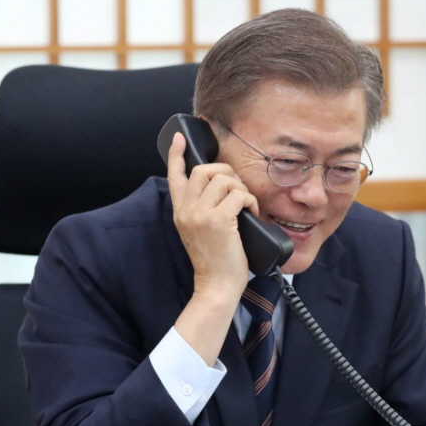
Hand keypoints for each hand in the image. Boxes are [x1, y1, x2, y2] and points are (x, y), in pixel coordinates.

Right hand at [166, 132, 257, 300]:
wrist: (216, 286)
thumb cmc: (216, 262)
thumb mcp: (200, 233)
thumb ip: (203, 211)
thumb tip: (221, 190)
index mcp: (181, 212)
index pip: (174, 176)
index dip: (177, 155)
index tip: (179, 139)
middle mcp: (187, 210)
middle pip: (203, 171)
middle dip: (226, 172)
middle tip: (238, 190)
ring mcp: (201, 214)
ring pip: (223, 179)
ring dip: (241, 188)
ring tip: (246, 205)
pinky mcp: (218, 221)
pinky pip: (239, 195)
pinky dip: (250, 200)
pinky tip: (252, 213)